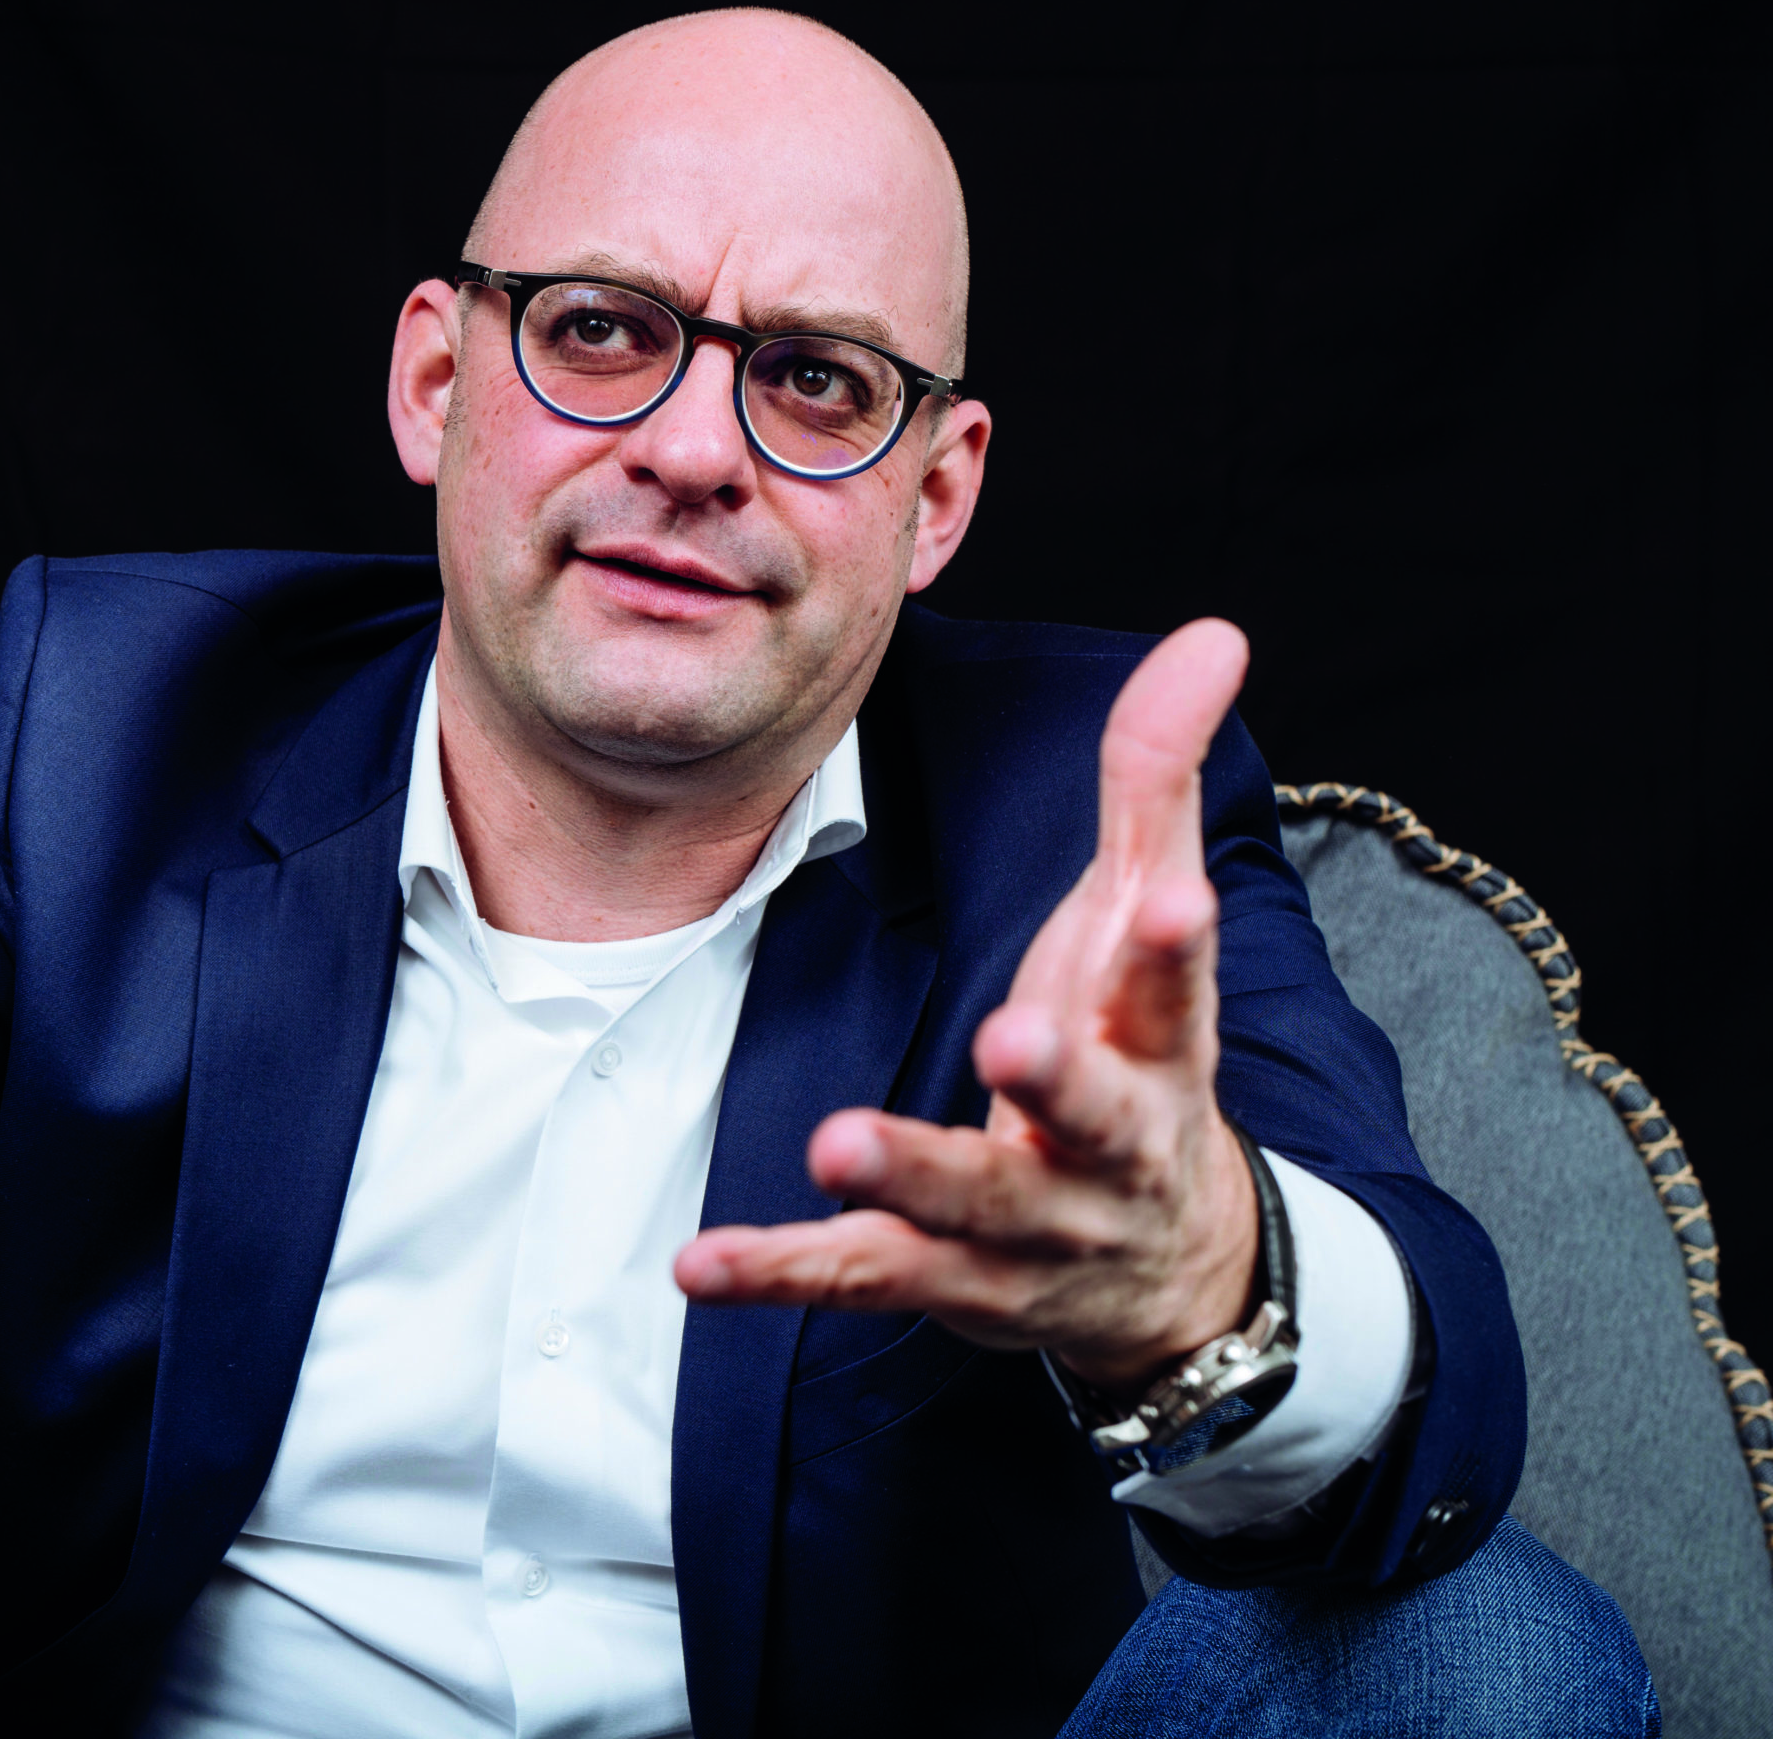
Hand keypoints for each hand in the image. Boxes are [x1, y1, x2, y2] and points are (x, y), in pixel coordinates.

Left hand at [674, 619, 1259, 1393]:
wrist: (1169, 1268)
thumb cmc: (1140, 1056)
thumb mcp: (1152, 919)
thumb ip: (1154, 780)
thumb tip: (1212, 632)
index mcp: (1158, 1046)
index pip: (1175, 989)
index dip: (1177, 949)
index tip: (1174, 900)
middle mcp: (1107, 1146)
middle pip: (1091, 1117)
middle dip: (1056, 1080)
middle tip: (1010, 1037)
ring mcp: (1028, 1225)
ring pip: (971, 1207)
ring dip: (908, 1175)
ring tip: (835, 1143)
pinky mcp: (946, 1279)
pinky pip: (859, 1273)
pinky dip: (780, 1270)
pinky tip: (700, 1263)